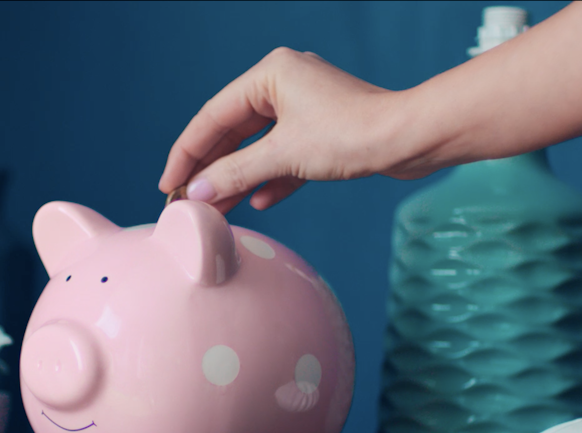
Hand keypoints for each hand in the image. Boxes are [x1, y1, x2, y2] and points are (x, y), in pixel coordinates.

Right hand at [158, 47, 412, 213]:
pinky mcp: (323, 132)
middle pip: (232, 131)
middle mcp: (284, 84)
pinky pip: (284, 156)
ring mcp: (305, 108)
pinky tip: (256, 202)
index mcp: (269, 75)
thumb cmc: (353, 134)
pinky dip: (269, 178)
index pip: (212, 116)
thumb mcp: (284, 156)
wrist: (413, 139)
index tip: (168, 185)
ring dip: (237, 178)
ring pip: (258, 147)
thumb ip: (236, 173)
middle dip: (211, 169)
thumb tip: (198, 192)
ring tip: (215, 209)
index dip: (186, 154)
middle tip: (186, 201)